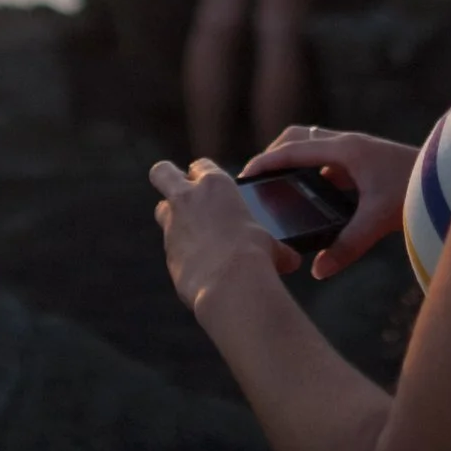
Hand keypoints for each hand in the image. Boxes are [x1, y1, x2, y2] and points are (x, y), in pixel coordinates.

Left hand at [151, 159, 297, 312]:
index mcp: (215, 185)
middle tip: (180, 193)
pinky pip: (170, 246)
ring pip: (161, 209)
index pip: (201, 166)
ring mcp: (173, 224)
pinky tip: (199, 264)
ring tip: (193, 234)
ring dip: (172, 218)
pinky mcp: (167, 252)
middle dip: (167, 178)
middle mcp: (188, 198)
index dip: (203, 175)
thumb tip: (289, 259)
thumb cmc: (254, 256)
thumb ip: (273, 245)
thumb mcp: (269, 242)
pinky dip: (181, 252)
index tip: (210, 187)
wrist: (231, 285)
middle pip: (162, 172)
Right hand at [242, 126, 418, 278]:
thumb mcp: (378, 219)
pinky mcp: (368, 163)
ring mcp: (359, 152)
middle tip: (262, 180)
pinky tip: (318, 200)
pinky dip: (317, 175)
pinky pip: (332, 163)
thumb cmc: (416, 192)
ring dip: (298, 164)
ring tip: (283, 191)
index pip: (293, 150)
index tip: (244, 174)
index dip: (265, 161)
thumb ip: (347, 246)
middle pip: (300, 139)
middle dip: (277, 155)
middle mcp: (349, 145)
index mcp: (345, 150)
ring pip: (317, 149)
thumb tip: (318, 271)